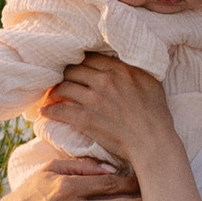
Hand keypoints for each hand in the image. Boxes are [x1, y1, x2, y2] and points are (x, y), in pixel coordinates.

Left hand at [40, 52, 169, 171]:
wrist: (152, 141)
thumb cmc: (156, 114)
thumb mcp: (150, 82)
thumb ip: (134, 69)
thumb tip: (126, 60)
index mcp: (121, 69)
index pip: (91, 58)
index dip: (80, 62)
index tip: (75, 67)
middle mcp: (106, 80)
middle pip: (74, 70)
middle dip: (65, 75)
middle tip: (60, 80)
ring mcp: (95, 99)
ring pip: (64, 87)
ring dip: (54, 92)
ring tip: (52, 96)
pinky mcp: (86, 118)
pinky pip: (60, 111)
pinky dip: (50, 111)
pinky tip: (45, 112)